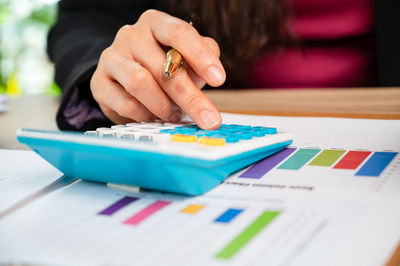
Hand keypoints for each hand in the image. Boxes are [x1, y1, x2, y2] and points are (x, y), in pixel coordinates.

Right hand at [90, 9, 225, 128]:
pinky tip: (152, 116)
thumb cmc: (160, 65)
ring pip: (141, 84)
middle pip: (165, 66)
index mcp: (155, 23)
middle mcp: (131, 35)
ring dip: (164, 107)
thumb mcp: (185, 57)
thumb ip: (203, 57)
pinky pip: (126, 104)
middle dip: (191, 97)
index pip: (179, 32)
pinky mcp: (99, 83)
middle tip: (209, 119)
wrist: (123, 78)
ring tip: (174, 115)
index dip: (201, 56)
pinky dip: (145, 115)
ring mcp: (112, 58)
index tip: (219, 79)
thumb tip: (211, 74)